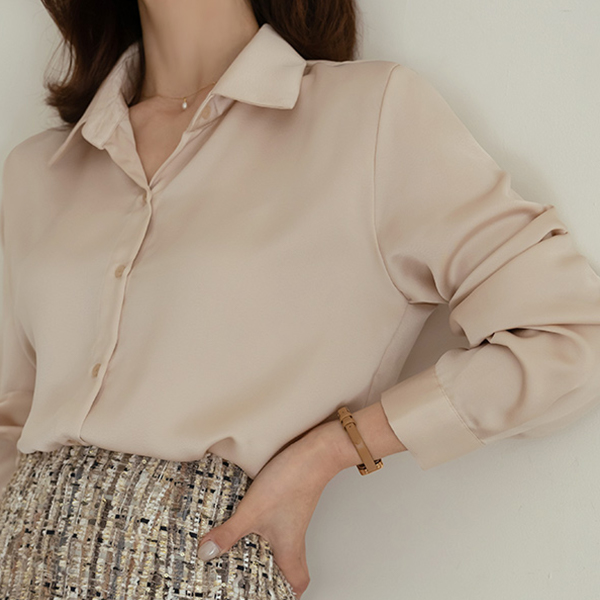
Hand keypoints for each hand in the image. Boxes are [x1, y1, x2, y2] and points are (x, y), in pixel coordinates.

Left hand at [196, 424, 339, 598]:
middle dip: (277, 576)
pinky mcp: (290, 501)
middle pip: (293, 566)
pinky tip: (250, 518)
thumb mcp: (253, 510)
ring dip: (269, 550)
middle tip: (255, 579)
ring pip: (285, 544)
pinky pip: (280, 523)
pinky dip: (266, 528)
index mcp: (290, 548)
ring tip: (245, 550)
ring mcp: (293, 517)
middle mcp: (295, 535)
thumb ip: (229, 532)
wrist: (315, 452)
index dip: (288, 595)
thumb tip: (206, 552)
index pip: (297, 583)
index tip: (272, 598)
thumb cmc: (293, 481)